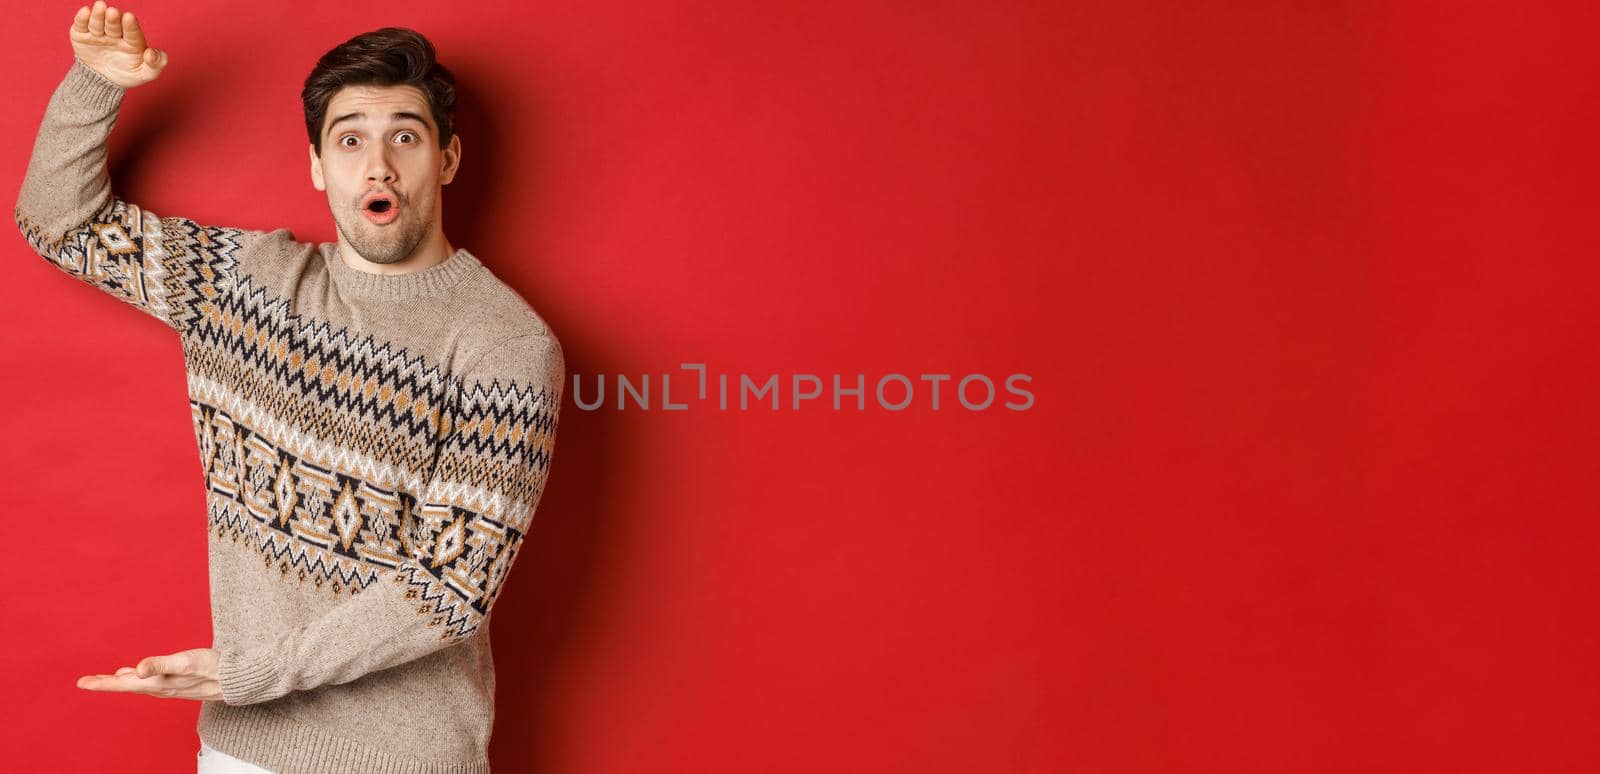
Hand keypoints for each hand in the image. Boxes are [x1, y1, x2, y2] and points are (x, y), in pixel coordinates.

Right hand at [69, 1, 167, 88]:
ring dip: (98, 15)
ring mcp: (98, 34)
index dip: (130, 25)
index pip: (132, 31)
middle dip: (113, 19)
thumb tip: (151, 53)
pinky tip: (85, 12)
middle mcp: (115, 34)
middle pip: (114, 24)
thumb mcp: (145, 74)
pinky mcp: (81, 35)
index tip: (129, 17)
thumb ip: (156, 65)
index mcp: (132, 40)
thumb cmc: (128, 75)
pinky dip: (82, 18)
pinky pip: (81, 25)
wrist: (103, 82)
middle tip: (113, 12)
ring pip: (98, 23)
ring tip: (100, 7)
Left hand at [76, 647, 222, 700]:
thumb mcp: (185, 663)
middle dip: (105, 683)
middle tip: (85, 681)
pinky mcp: (178, 682)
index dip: (101, 684)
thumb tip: (137, 669)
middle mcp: (159, 688)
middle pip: (126, 687)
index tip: (81, 683)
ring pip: (137, 685)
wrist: (235, 680)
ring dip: (119, 682)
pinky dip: (137, 678)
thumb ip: (160, 665)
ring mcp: (168, 686)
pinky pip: (150, 682)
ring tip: (105, 678)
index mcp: (157, 684)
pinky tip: (137, 674)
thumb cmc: (212, 668)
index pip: (122, 685)